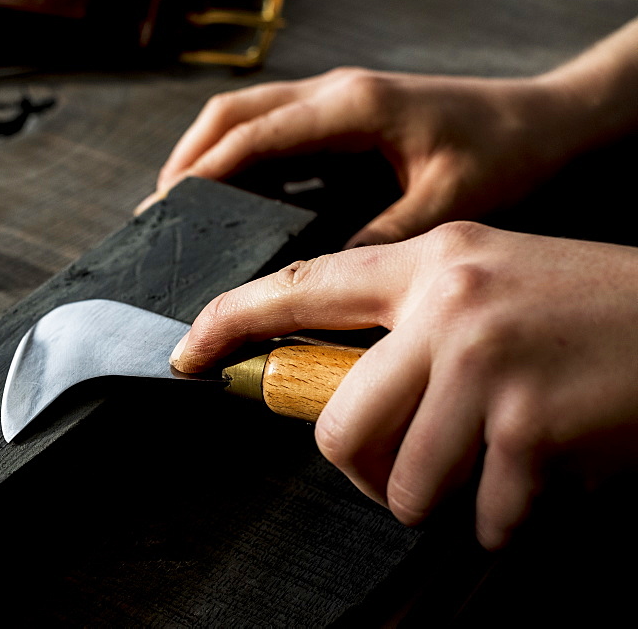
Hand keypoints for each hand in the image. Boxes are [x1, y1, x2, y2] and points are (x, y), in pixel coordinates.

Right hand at [136, 69, 581, 246]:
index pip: (253, 137)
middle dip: (186, 159)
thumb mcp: (446, 205)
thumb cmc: (504, 152)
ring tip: (178, 205)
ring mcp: (336, 99)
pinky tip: (230, 194)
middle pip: (232, 113)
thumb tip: (318, 274)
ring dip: (205, 153)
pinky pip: (271, 127)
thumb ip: (379, 236)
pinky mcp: (342, 115)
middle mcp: (335, 93)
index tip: (165, 211)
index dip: (202, 175)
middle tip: (157, 212)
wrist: (545, 122)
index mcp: (352, 107)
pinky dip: (237, 156)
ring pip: (245, 115)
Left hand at [170, 222, 637, 548]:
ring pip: (404, 483)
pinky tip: (546, 480)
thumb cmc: (592, 313)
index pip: (303, 286)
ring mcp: (490, 367)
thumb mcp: (490, 285)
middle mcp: (451, 307)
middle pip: (338, 426)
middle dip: (365, 469)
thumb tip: (335, 388)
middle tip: (405, 467)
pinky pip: (484, 519)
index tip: (190, 353)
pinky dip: (509, 519)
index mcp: (435, 262)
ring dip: (444, 498)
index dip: (232, 321)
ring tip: (494, 466)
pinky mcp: (533, 430)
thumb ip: (411, 324)